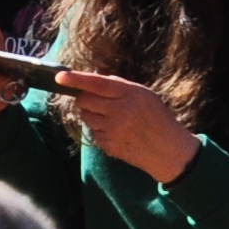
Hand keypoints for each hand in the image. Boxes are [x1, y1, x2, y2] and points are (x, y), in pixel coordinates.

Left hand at [50, 68, 198, 183]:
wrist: (168, 151)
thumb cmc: (157, 118)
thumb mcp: (144, 95)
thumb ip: (119, 86)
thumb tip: (91, 79)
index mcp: (130, 94)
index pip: (96, 83)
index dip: (76, 79)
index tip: (60, 77)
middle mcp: (119, 111)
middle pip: (85, 100)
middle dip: (85, 98)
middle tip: (99, 101)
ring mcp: (113, 130)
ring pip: (85, 116)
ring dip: (92, 114)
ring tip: (112, 118)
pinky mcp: (108, 145)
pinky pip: (93, 132)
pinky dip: (99, 129)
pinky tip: (117, 132)